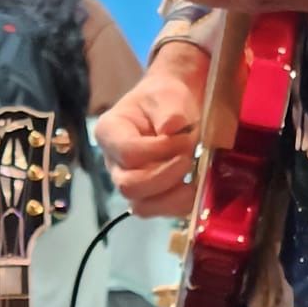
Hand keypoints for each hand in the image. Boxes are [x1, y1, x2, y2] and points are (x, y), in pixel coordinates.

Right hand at [94, 47, 207, 219]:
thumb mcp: (168, 94)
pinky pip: (160, 212)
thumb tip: (172, 128)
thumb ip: (169, 110)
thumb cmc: (167, 97)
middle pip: (129, 186)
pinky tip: (197, 185)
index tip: (183, 138)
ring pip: (142, 206)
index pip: (127, 153)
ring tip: (194, 175)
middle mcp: (114, 162)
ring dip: (173, 196)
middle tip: (189, 158)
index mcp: (110, 132)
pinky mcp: (150, 197)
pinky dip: (181, 204)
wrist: (177, 107)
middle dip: (164, 176)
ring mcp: (130, 182)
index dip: (157, 151)